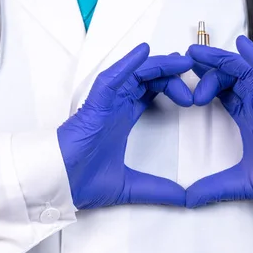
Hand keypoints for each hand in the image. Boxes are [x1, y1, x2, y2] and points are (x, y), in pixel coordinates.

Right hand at [58, 44, 192, 209]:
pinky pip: (112, 78)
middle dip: (170, 74)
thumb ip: (159, 190)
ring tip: (180, 61)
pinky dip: (127, 64)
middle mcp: (115, 107)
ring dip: (158, 66)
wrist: (61, 185)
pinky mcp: (95, 104)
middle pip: (147, 80)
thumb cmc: (83, 181)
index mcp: (122, 119)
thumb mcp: (132, 186)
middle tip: (191, 76)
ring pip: (134, 74)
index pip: (149, 94)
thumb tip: (186, 199)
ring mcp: (105, 103)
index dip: (169, 86)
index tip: (190, 89)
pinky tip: (143, 52)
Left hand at [185, 36, 252, 207]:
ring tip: (197, 52)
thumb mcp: (241, 182)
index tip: (183, 80)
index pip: (223, 93)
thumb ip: (213, 188)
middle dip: (207, 66)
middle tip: (184, 59)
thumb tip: (187, 200)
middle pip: (228, 77)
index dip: (204, 83)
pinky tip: (241, 45)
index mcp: (249, 117)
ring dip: (220, 60)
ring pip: (243, 71)